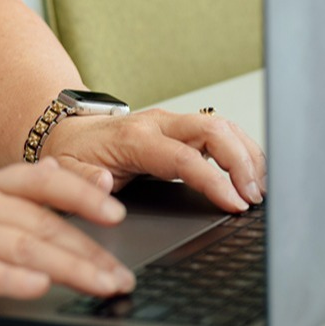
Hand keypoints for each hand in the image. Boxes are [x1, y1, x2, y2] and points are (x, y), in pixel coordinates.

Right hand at [0, 159, 136, 310]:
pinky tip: (36, 286)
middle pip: (41, 222)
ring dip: (68, 267)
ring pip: (22, 244)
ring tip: (100, 285)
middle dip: (88, 250)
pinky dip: (10, 277)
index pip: (40, 181)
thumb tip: (54, 172)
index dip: (81, 192)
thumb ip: (6, 188)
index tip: (116, 210)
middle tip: (120, 274)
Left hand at [43, 109, 265, 213]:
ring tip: (260, 189)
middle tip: (256, 197)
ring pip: (222, 126)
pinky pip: (220, 131)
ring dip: (247, 154)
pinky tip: (251, 173)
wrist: (69, 133)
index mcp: (134, 139)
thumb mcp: (64, 172)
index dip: (215, 180)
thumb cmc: (72, 154)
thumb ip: (83, 180)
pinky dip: (241, 149)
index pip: (185, 157)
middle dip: (242, 161)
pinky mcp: (181, 129)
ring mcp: (172, 123)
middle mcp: (158, 124)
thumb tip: (105, 184)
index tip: (236, 203)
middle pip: (214, 129)